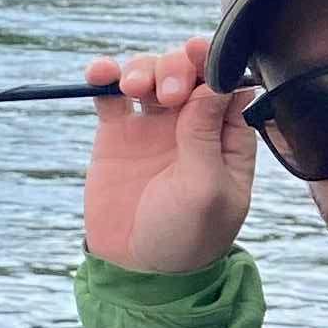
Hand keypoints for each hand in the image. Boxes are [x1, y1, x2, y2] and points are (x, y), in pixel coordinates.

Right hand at [82, 39, 257, 275]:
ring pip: (151, 73)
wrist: (138, 270)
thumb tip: (215, 83)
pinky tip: (101, 73)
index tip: (200, 56)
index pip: (226, 84)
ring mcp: (153, 126)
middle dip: (177, 68)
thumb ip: (206, 135)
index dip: (215, 64)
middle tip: (167, 95)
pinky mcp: (117, 133)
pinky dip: (105, 75)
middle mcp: (192, 125)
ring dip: (143, 68)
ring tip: (133, 89)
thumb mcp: (205, 189)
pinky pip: (111, 93)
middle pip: (188, 71)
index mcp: (227, 138)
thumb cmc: (187, 236)